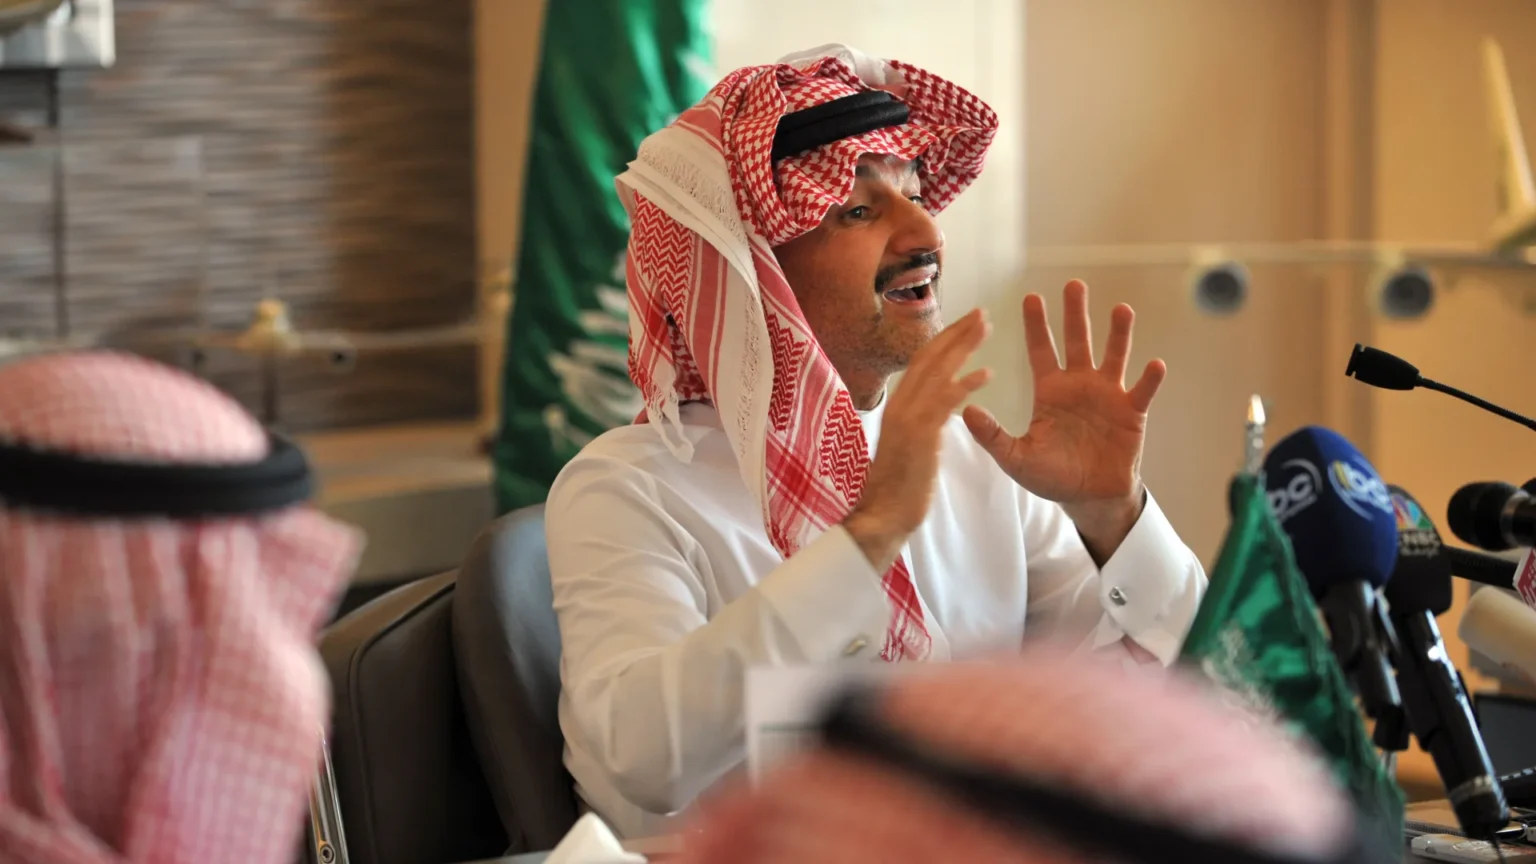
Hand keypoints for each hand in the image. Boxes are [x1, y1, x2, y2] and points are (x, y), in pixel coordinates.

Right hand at [844, 309, 992, 570]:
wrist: (883, 513)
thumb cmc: (898, 486)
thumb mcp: (908, 446)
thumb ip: (919, 423)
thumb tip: (934, 411)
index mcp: (897, 404)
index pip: (922, 362)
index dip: (945, 340)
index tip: (966, 325)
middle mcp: (900, 403)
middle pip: (930, 356)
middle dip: (957, 332)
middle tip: (984, 314)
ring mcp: (908, 416)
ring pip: (937, 370)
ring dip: (963, 346)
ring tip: (988, 328)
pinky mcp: (920, 432)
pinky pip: (945, 399)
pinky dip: (966, 383)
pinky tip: (987, 373)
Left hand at [961, 280, 1165, 559]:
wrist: (1088, 497)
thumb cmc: (1052, 476)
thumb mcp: (1016, 458)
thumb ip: (993, 436)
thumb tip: (966, 411)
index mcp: (1050, 391)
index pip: (1040, 351)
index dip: (1036, 325)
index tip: (1032, 297)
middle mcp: (1079, 385)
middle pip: (1077, 341)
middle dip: (1075, 314)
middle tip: (1074, 284)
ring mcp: (1108, 396)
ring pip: (1113, 356)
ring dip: (1118, 334)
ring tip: (1122, 309)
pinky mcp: (1131, 413)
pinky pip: (1142, 391)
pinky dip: (1150, 378)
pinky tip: (1155, 364)